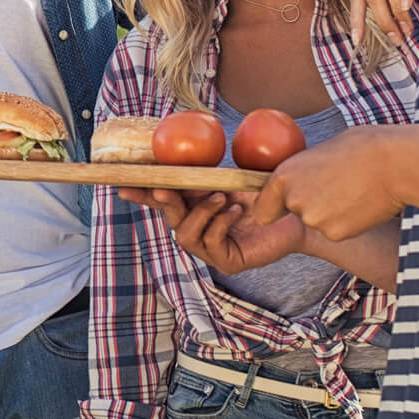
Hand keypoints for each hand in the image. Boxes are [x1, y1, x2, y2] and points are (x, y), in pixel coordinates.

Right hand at [121, 188, 305, 275]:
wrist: (296, 217)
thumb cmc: (265, 198)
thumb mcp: (231, 181)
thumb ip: (207, 176)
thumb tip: (183, 156)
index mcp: (196, 209)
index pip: (163, 203)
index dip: (142, 196)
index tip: (123, 187)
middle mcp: (198, 231)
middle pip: (169, 218)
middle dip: (164, 202)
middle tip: (164, 188)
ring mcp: (210, 250)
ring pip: (185, 234)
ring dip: (200, 213)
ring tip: (220, 198)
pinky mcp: (227, 262)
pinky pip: (211, 243)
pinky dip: (220, 223)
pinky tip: (235, 211)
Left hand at [250, 126, 415, 239]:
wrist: (395, 163)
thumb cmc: (363, 148)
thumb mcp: (320, 151)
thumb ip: (302, 171)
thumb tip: (297, 179)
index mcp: (284, 176)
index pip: (263, 208)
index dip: (275, 208)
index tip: (285, 207)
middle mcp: (293, 200)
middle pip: (295, 214)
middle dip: (311, 206)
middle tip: (336, 189)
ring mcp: (314, 219)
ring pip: (318, 222)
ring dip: (332, 214)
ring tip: (353, 192)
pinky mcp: (335, 233)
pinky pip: (337, 231)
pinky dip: (348, 222)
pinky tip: (362, 205)